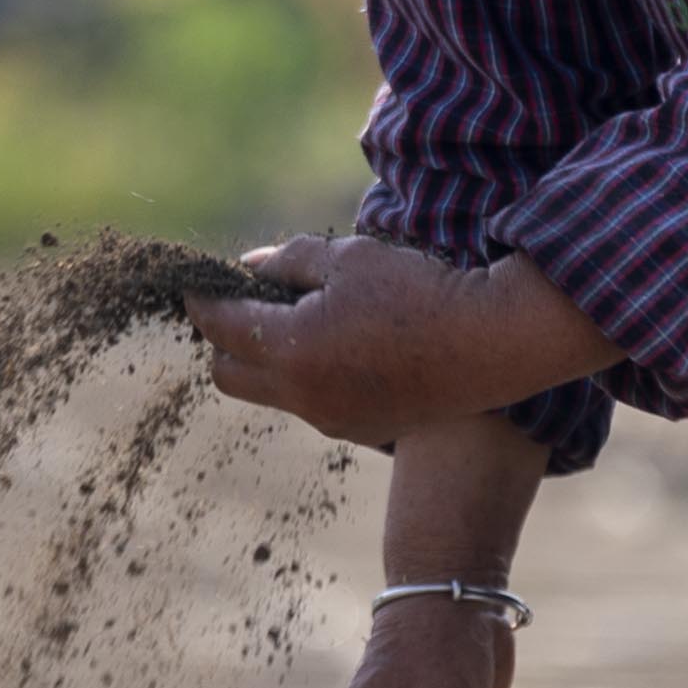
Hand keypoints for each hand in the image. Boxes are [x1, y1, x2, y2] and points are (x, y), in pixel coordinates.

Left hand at [184, 234, 617, 449]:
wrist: (490, 344)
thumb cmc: (418, 290)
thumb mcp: (347, 258)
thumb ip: (288, 262)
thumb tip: (247, 270)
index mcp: (292, 349)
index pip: (217, 325)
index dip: (201, 298)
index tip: (197, 281)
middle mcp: (302, 395)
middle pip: (226, 373)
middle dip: (222, 337)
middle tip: (244, 302)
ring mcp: (330, 419)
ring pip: (268, 390)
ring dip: (266, 357)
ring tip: (303, 316)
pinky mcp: (358, 428)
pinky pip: (308, 402)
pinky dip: (305, 374)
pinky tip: (343, 343)